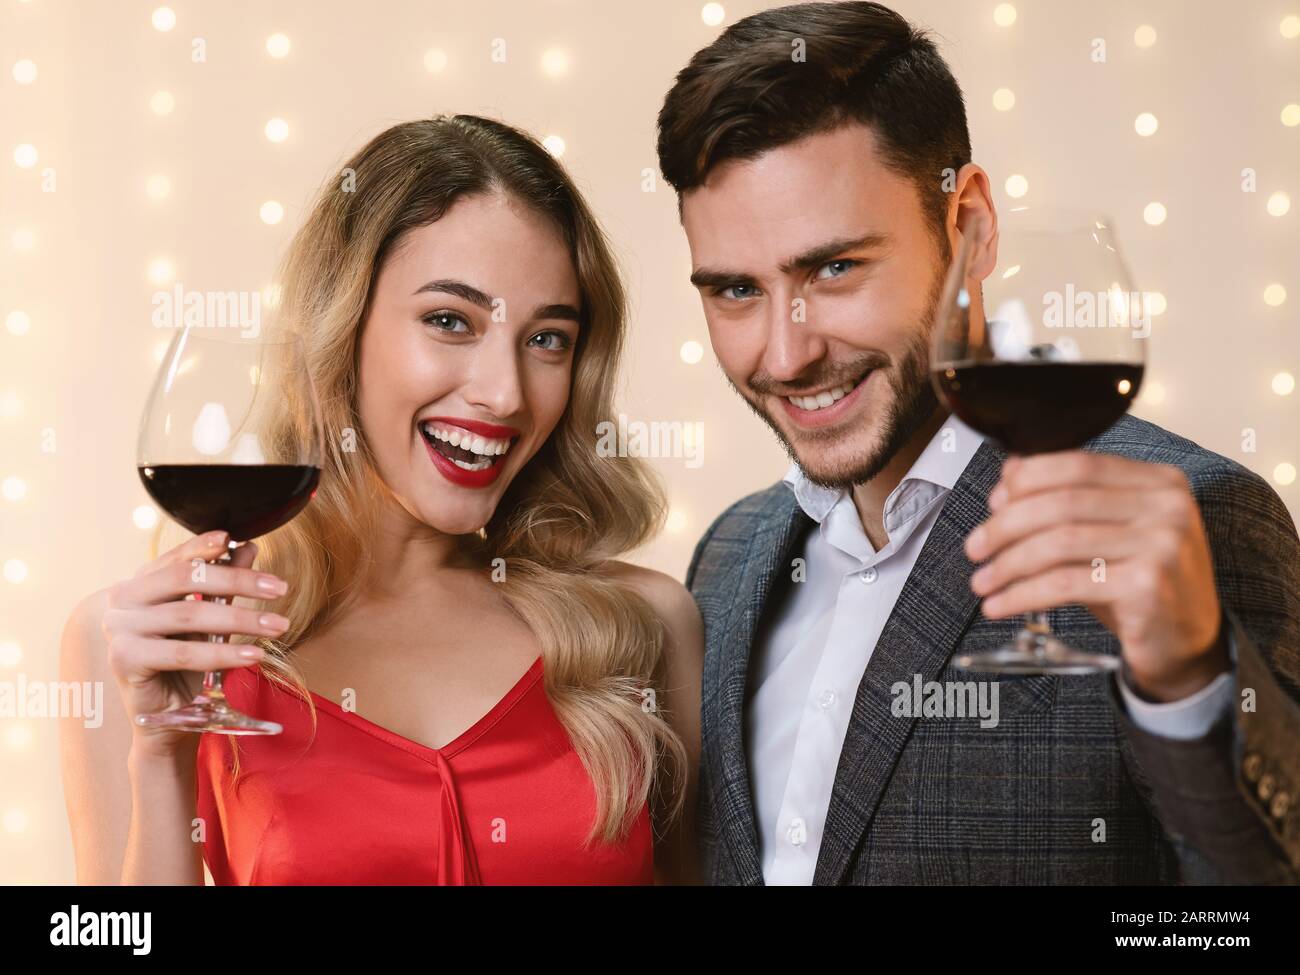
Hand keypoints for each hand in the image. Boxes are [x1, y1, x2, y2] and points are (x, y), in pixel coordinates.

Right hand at [100, 531, 289, 757]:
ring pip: (189, 616)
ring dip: (241, 619)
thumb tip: (248, 547)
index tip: (234, 539)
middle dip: (237, 581)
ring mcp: (120, 629)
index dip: (203, 547)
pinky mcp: (125, 659)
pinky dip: (223, 653)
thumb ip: (223, 584)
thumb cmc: (187, 664)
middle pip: (185, 579)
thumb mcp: (210, 620)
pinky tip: (253, 654)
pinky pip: (182, 653)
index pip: (176, 558)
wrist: (169, 715)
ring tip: (278, 625)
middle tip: (280, 588)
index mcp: (139, 584)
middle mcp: (123, 600)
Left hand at [965, 451, 1229, 701]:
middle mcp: (1166, 506)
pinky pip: (1065, 583)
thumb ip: (1067, 500)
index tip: (993, 502)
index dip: (1026, 479)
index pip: (1078, 463)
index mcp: (1159, 480)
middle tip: (974, 547)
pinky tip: (999, 605)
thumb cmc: (1138, 583)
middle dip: (1005, 525)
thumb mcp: (1106, 533)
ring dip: (1008, 563)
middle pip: (1062, 502)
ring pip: (1059, 542)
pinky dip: (1022, 594)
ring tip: (981, 581)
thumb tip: (1008, 474)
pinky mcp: (1148, 586)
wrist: (1186, 643)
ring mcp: (1162, 545)